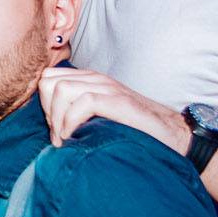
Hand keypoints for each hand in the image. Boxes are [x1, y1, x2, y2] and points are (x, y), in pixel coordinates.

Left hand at [37, 68, 189, 154]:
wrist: (173, 136)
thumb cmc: (134, 130)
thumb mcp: (99, 117)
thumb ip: (78, 111)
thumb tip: (48, 124)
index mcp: (90, 80)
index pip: (48, 78)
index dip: (44, 103)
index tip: (54, 128)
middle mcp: (97, 79)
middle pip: (48, 81)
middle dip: (46, 110)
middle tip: (58, 134)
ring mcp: (109, 88)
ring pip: (61, 89)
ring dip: (56, 118)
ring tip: (64, 139)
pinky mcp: (120, 101)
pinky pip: (83, 103)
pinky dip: (70, 122)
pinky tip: (74, 138)